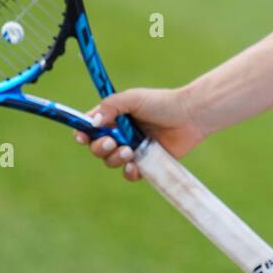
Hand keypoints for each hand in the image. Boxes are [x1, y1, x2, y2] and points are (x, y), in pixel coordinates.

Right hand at [73, 86, 206, 182]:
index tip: (83, 137)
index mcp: (114, 117)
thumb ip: (110, 106)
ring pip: (110, 162)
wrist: (189, 116)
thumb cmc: (162, 103)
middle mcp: (120, 134)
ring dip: (114, 159)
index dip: (83, 134)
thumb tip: (92, 123)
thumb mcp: (133, 98)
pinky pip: (129, 174)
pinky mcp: (145, 163)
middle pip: (96, 148)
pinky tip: (134, 166)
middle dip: (100, 147)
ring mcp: (132, 149)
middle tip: (113, 142)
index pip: (90, 128)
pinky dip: (128, 172)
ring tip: (129, 151)